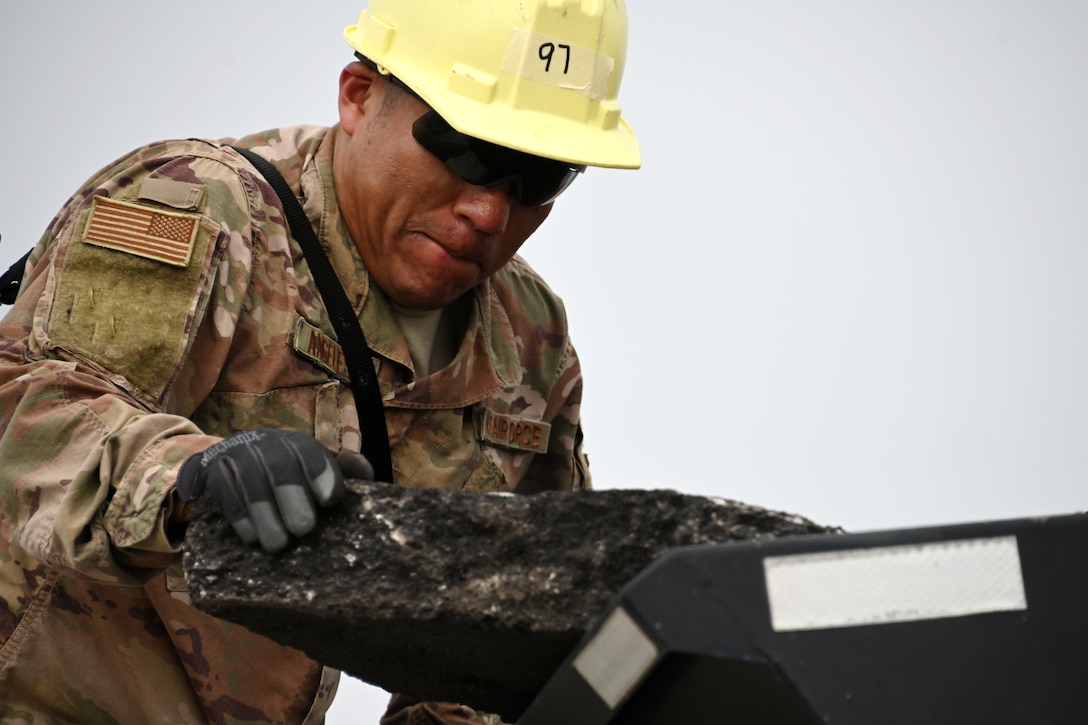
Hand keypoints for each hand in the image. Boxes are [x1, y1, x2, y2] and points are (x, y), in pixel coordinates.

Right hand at [177, 429, 372, 552]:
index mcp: (297, 442)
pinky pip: (225, 493)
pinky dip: (239, 517)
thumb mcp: (314, 467)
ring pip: (252, 481)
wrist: (231, 458)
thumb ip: (343, 471)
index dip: (322, 474)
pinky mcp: (215, 471)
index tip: (330, 502)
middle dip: (293, 498)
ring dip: (265, 514)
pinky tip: (251, 538)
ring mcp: (239, 455)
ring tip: (278, 544)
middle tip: (304, 529)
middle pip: (280, 466)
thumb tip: (366, 471)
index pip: (310, 452)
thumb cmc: (287, 472)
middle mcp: (268, 443)